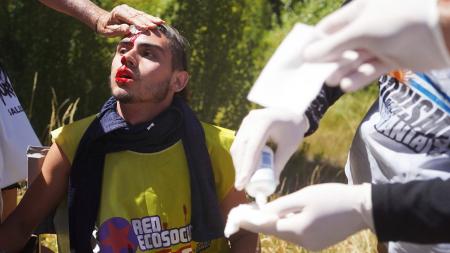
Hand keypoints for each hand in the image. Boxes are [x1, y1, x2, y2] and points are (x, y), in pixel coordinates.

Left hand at [96, 4, 163, 36]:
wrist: (103, 21)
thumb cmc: (105, 28)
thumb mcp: (107, 31)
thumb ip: (117, 30)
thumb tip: (127, 29)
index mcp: (118, 12)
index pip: (130, 18)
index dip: (139, 23)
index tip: (146, 28)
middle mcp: (125, 9)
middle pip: (138, 16)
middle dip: (148, 21)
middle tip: (156, 26)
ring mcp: (130, 10)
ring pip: (142, 15)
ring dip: (152, 19)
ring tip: (161, 22)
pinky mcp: (133, 13)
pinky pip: (143, 16)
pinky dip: (151, 18)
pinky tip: (159, 21)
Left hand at [225, 183, 373, 250]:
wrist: (364, 208)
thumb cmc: (333, 197)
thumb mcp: (304, 196)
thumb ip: (281, 205)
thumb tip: (264, 212)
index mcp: (297, 230)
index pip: (266, 226)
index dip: (249, 221)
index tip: (234, 217)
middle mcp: (302, 242)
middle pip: (275, 231)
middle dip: (259, 222)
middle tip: (244, 212)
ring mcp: (312, 245)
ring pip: (285, 232)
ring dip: (273, 223)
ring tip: (259, 212)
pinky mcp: (318, 243)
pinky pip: (296, 233)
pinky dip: (287, 225)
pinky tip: (282, 216)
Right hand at [231, 108, 308, 190]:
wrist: (292, 112)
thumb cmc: (293, 130)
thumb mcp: (289, 147)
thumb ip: (279, 164)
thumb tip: (270, 184)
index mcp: (264, 122)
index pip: (252, 148)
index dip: (246, 167)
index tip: (242, 184)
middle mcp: (251, 120)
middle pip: (241, 148)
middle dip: (240, 168)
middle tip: (241, 185)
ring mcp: (246, 121)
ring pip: (237, 146)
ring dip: (238, 164)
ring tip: (242, 180)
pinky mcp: (244, 125)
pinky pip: (238, 143)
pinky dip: (240, 157)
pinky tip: (243, 169)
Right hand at [303, 0, 449, 91]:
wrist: (441, 32)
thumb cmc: (398, 21)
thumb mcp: (360, 31)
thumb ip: (332, 45)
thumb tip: (305, 56)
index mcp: (359, 11)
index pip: (329, 27)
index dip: (315, 43)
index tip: (301, 60)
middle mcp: (368, 26)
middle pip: (341, 46)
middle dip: (329, 60)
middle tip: (317, 75)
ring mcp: (381, 43)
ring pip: (355, 59)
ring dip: (343, 71)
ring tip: (333, 81)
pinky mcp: (392, 58)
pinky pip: (371, 69)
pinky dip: (360, 77)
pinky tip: (348, 85)